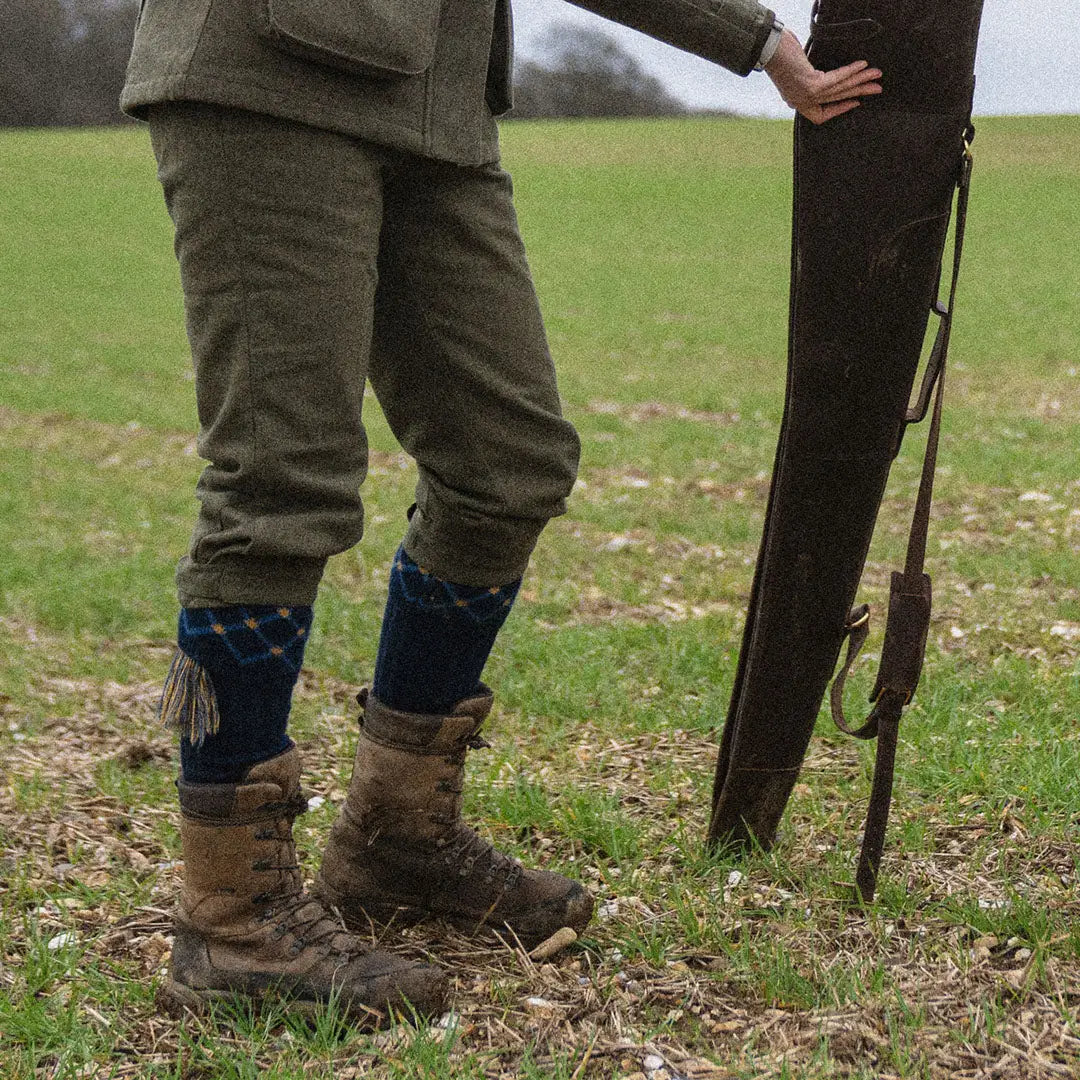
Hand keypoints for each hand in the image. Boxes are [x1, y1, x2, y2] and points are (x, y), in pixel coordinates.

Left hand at [765, 29, 881, 124]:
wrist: (767, 47)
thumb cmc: (781, 54)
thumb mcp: (797, 70)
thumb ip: (810, 77)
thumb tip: (826, 76)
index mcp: (797, 101)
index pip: (821, 115)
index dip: (840, 109)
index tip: (856, 101)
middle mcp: (801, 102)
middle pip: (836, 98)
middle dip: (860, 91)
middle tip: (878, 88)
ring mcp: (806, 95)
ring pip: (839, 89)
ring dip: (860, 81)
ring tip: (877, 75)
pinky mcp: (810, 85)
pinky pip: (836, 80)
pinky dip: (850, 72)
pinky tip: (862, 65)